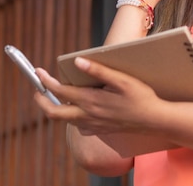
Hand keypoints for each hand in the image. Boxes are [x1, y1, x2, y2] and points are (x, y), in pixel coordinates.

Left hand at [34, 58, 163, 135]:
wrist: (154, 120)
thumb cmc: (141, 97)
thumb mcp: (122, 80)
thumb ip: (99, 70)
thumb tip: (78, 62)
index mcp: (91, 100)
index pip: (60, 91)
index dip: (45, 81)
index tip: (38, 72)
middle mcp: (88, 115)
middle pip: (54, 112)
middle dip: (41, 100)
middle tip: (38, 89)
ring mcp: (93, 125)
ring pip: (66, 120)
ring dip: (57, 108)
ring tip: (57, 95)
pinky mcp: (99, 130)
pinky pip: (79, 126)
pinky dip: (73, 117)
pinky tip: (80, 108)